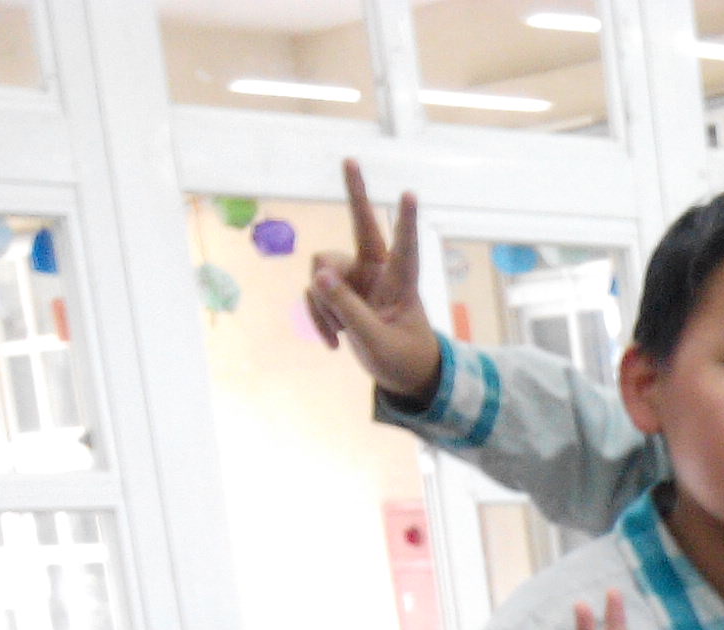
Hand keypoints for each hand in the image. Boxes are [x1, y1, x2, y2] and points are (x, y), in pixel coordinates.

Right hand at [304, 160, 444, 406]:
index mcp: (401, 283)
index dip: (405, 222)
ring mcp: (355, 278)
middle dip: (355, 194)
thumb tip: (318, 276)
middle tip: (350, 159)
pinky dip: (317, 317)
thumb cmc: (402, 358)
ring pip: (322, 271)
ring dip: (323, 305)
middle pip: (362, 225)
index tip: (410, 194)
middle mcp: (377, 272)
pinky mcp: (337, 290)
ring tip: (340, 334)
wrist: (400, 376)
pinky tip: (333, 343)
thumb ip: (349, 310)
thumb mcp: (376, 341)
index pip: (404, 247)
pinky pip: (313, 292)